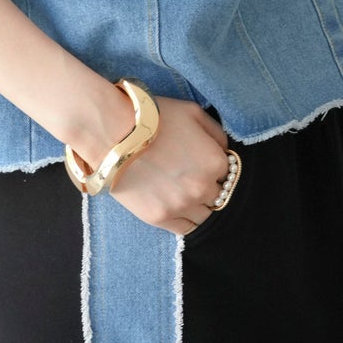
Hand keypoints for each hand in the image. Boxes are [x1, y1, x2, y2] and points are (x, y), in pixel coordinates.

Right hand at [106, 95, 231, 236]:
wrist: (114, 133)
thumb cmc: (155, 118)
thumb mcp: (194, 112)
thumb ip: (217, 134)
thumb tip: (225, 151)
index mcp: (215, 162)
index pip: (228, 174)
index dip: (215, 168)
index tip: (201, 163)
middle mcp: (203, 187)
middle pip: (217, 197)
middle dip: (207, 187)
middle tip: (188, 176)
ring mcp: (181, 205)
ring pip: (203, 216)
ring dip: (197, 206)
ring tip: (180, 191)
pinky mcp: (160, 218)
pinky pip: (184, 229)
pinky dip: (184, 219)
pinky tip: (175, 206)